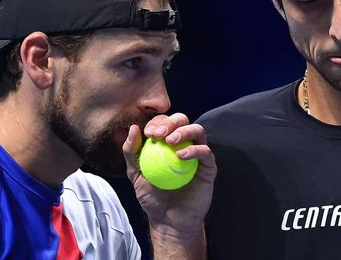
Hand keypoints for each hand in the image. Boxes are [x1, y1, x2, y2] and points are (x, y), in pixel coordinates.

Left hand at [123, 113, 215, 255]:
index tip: (148, 133)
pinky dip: (194, 149)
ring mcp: (197, 154)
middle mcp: (184, 144)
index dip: (157, 122)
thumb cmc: (152, 197)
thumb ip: (131, 152)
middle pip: (182, 120)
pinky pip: (205, 151)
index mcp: (167, 142)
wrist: (168, 220)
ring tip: (171, 140)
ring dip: (184, 130)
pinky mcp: (209, 166)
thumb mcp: (135, 174)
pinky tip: (181, 156)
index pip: (164, 122)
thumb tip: (132, 128)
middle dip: (170, 122)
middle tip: (159, 134)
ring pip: (198, 130)